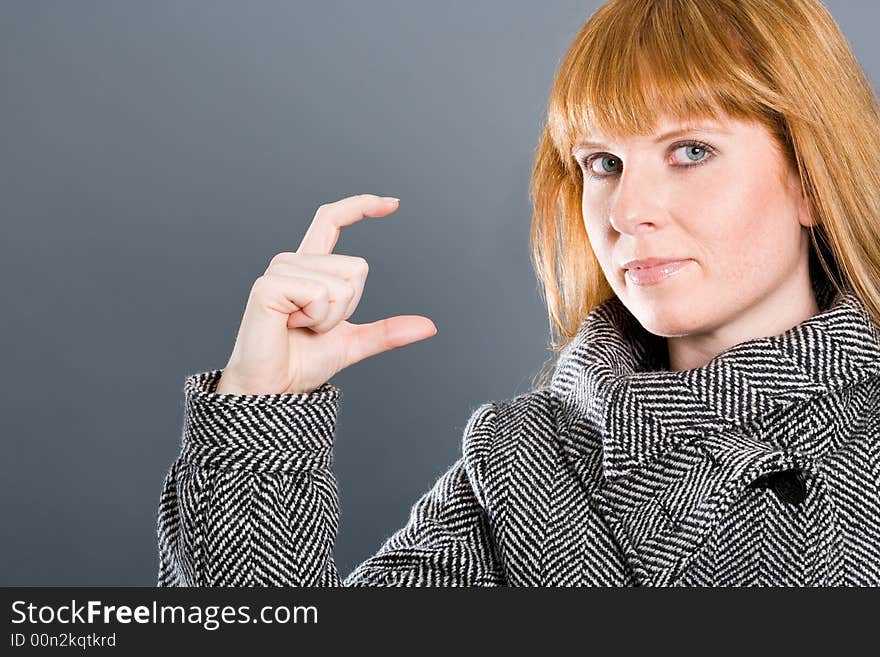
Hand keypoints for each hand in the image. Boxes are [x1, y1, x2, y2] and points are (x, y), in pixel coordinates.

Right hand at [215, 194, 436, 394]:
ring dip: (331, 317)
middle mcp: (293, 262)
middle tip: (315, 326)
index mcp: (310, 268)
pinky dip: (316, 319)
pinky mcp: (268, 286)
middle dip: (348, 306)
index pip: (332, 220)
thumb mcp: (354, 342)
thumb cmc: (303, 363)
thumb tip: (429, 326)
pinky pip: (320, 294)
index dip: (361, 206)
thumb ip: (388, 331)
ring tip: (301, 327)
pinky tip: (291, 326)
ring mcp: (278, 271)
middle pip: (357, 267)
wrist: (275, 390)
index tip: (393, 204)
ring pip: (342, 283)